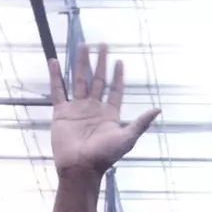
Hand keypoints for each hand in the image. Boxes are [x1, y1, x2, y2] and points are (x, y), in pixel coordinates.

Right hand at [48, 42, 159, 177]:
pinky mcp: (61, 112)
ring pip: (79, 80)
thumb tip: (158, 109)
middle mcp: (94, 109)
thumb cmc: (104, 156)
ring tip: (82, 46)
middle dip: (99, 63)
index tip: (119, 61)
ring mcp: (77, 109)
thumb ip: (141, 122)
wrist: (80, 167)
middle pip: (97, 80)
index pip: (115, 90)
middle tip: (101, 44)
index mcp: (109, 114)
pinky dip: (56, 76)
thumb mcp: (127, 138)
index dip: (117, 76)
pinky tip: (54, 62)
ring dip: (80, 63)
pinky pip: (58, 90)